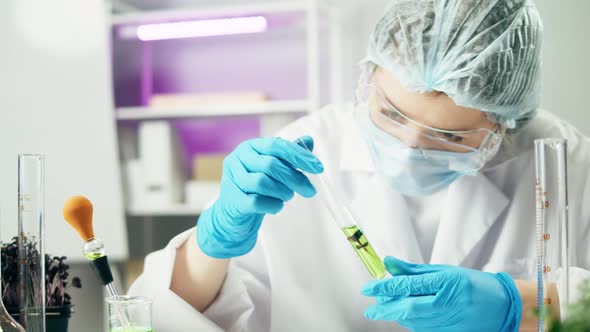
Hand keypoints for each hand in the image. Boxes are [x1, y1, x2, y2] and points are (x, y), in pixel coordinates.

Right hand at [197, 136, 323, 258]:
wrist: (234, 213)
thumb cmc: (257, 187)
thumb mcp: (274, 169)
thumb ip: (290, 155)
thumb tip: (310, 140)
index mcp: (250, 147)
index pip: (277, 146)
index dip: (299, 156)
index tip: (319, 168)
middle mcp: (237, 159)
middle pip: (271, 165)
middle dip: (295, 178)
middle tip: (310, 191)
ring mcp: (232, 179)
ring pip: (262, 183)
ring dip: (282, 192)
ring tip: (287, 196)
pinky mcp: (232, 200)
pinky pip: (256, 202)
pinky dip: (272, 205)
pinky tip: (277, 206)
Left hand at [361, 257, 521, 331]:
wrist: (504, 307)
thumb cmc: (475, 285)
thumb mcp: (445, 271)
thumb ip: (415, 270)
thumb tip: (388, 264)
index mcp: (448, 283)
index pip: (409, 285)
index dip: (384, 287)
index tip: (368, 288)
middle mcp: (449, 303)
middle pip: (408, 308)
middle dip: (385, 308)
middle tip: (371, 306)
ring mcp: (451, 322)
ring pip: (413, 321)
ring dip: (396, 315)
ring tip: (386, 307)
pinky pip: (423, 330)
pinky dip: (410, 323)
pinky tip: (405, 315)